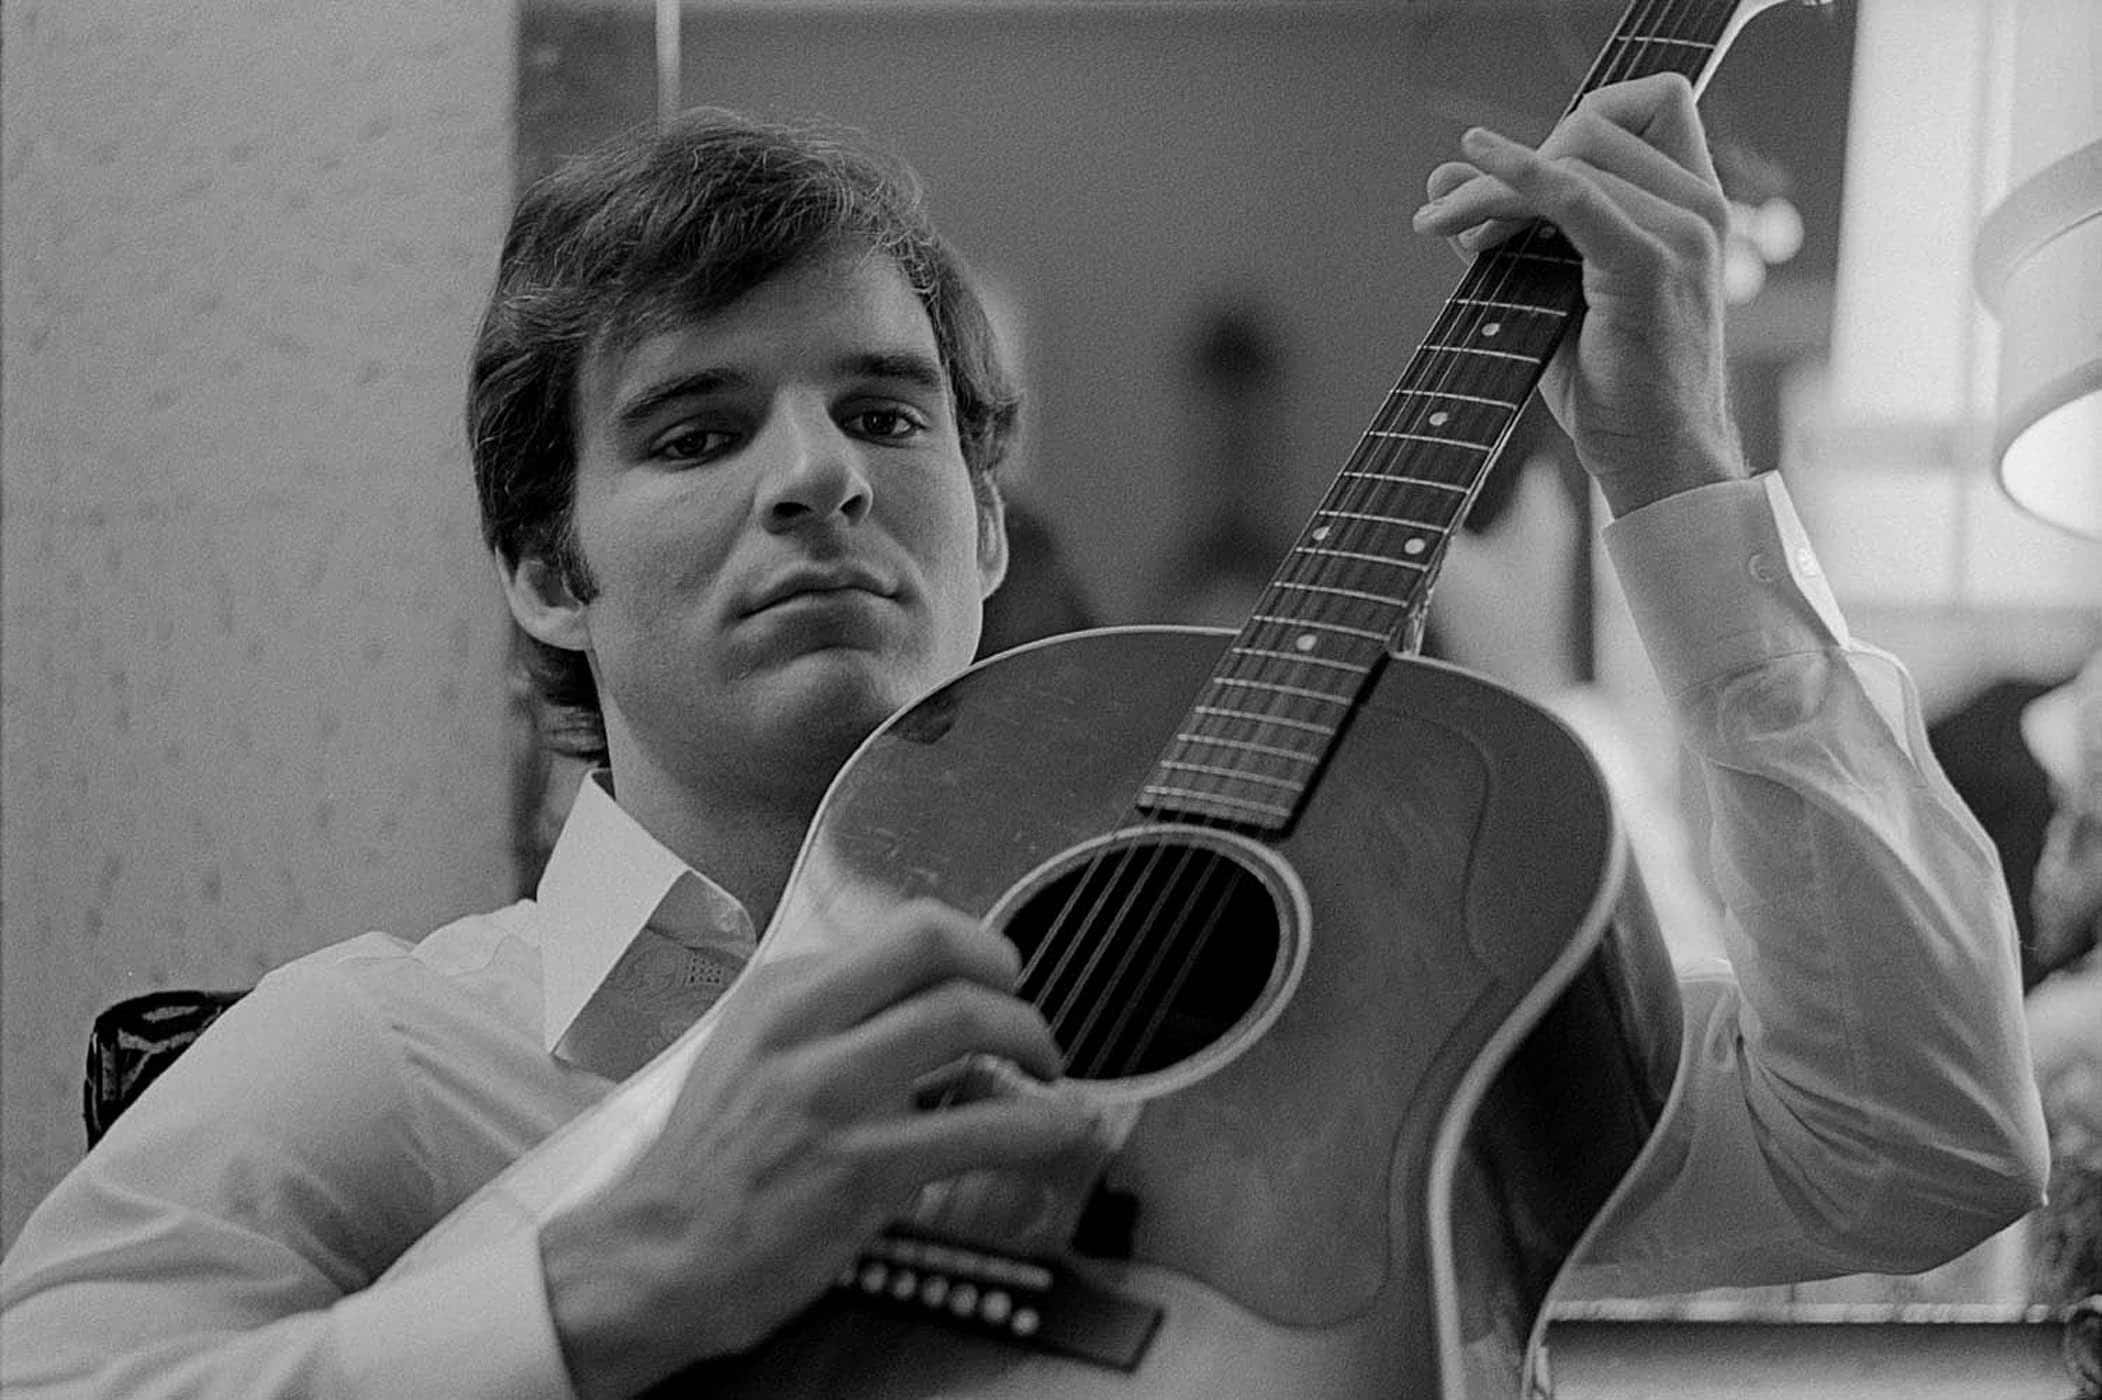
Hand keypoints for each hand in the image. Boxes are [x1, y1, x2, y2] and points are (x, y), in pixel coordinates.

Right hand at [539, 901, 1100, 1397]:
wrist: (657, 1257)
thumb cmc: (710, 1161)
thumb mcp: (749, 1050)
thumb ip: (828, 1012)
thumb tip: (924, 988)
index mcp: (780, 994)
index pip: (905, 929)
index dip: (975, 945)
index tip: (998, 973)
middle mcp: (802, 1030)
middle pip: (938, 953)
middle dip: (1009, 980)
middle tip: (1029, 1020)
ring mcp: (831, 1098)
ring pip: (966, 1024)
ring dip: (1033, 1041)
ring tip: (1050, 1071)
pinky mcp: (861, 1170)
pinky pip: (978, 1129)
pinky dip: (1039, 1124)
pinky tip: (1060, 1128)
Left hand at [1411, 73, 1747, 515]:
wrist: (1659, 459)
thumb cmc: (1613, 387)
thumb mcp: (1555, 292)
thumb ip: (1510, 229)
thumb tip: (1443, 174)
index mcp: (1694, 204)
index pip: (1647, 102)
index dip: (1573, 122)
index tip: (1516, 178)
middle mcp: (1700, 208)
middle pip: (1593, 127)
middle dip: (1513, 164)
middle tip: (1458, 221)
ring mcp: (1682, 234)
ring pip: (1573, 160)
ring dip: (1493, 189)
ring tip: (1448, 229)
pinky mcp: (1650, 268)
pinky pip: (1573, 196)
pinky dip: (1515, 178)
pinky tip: (1472, 173)